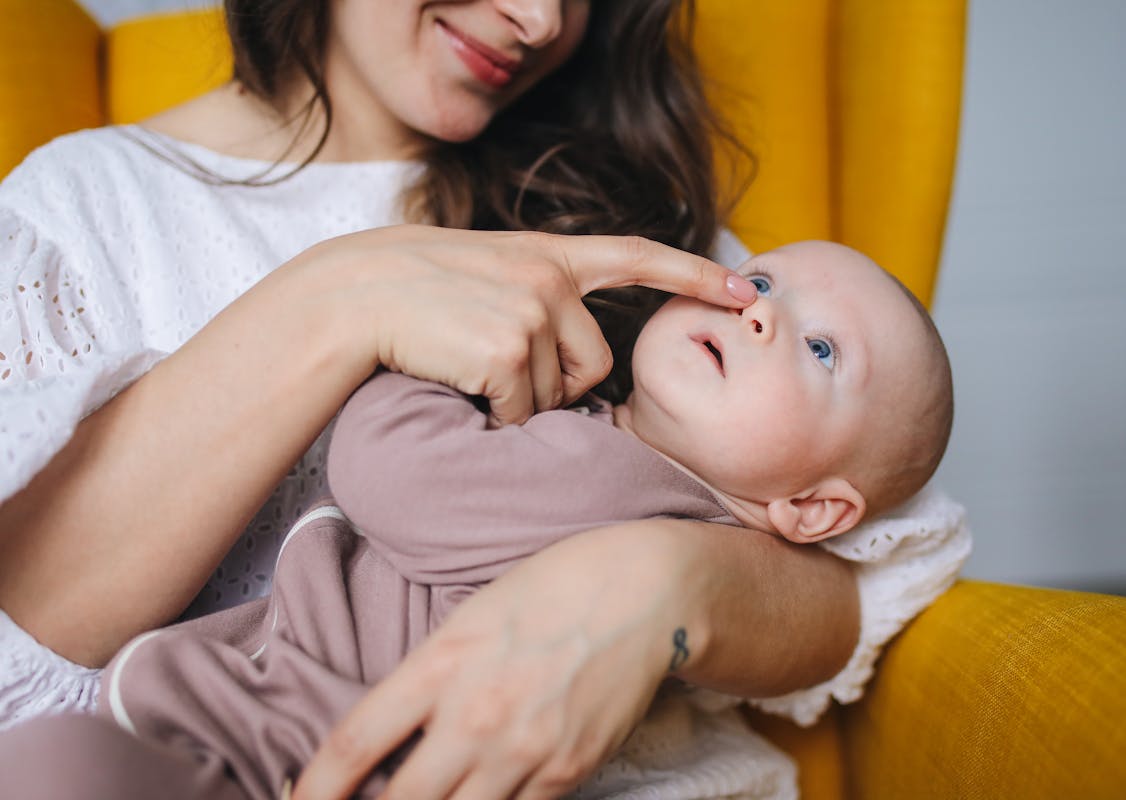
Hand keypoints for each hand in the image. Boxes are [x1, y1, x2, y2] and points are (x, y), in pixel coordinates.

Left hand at [293, 523, 693, 799]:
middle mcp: (475, 714)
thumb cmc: (551, 591)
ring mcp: (524, 750)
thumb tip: (392, 742)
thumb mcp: (470, 619)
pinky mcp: (567, 772)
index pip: (355, 743)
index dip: (314, 788)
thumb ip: (428, 680)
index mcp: (440, 663)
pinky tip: (483, 797)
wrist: (643, 593)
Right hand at [306, 225, 757, 423]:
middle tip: (496, 370)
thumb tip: (577, 368)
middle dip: (556, 388)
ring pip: (555, 396)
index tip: (747, 289)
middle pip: (593, 367)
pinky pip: (521, 413)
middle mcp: (551, 277)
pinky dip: (493, 416)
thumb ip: (542, 295)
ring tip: (467, 366)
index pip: (637, 257)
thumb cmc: (418, 293)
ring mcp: (531, 310)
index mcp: (550, 255)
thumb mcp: (490, 273)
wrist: (355, 293)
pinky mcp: (508, 348)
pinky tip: (457, 383)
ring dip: (517, 402)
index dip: (695, 276)